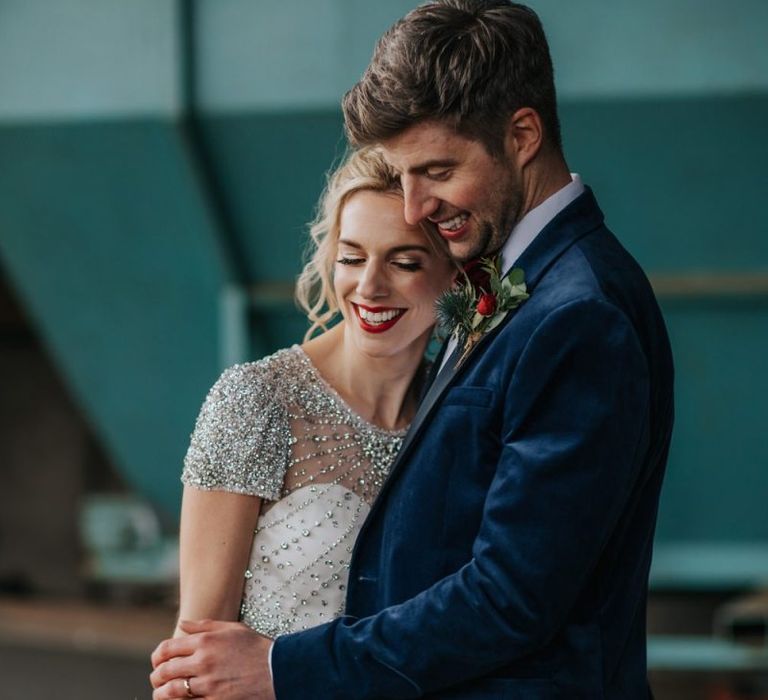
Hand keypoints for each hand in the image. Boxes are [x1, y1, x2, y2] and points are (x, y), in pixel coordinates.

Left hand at [150, 619, 274, 699]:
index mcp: (205, 641)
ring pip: (171, 691)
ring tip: (162, 693)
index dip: (157, 656)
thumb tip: (182, 624)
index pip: (167, 648)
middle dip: (156, 676)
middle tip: (157, 679)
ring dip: (161, 693)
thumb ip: (204, 625)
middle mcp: (203, 661)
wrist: (277, 669)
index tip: (157, 661)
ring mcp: (208, 684)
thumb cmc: (255, 647)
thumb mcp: (232, 628)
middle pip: (165, 671)